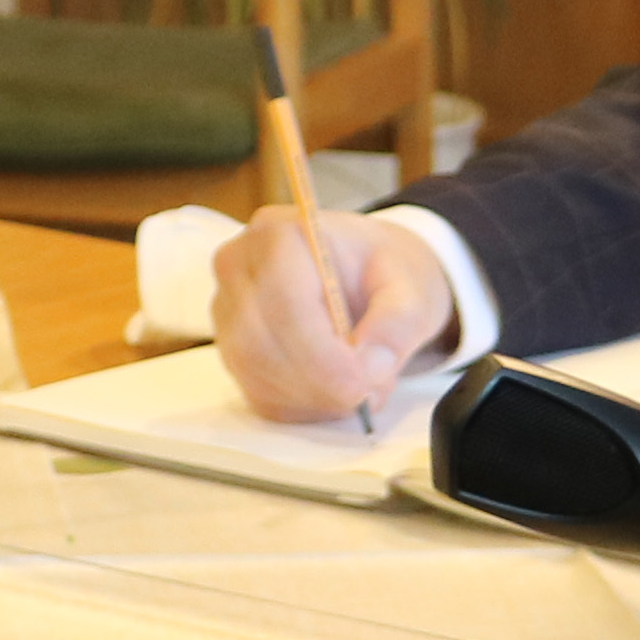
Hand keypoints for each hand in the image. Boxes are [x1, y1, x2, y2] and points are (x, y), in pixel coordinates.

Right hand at [213, 204, 456, 423]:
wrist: (366, 277)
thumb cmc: (382, 272)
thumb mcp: (412, 287)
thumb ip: (400, 322)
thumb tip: (373, 367)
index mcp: (278, 233)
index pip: (284, 303)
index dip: (322, 354)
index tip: (364, 384)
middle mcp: (238, 267)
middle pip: (259, 343)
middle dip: (317, 382)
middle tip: (367, 395)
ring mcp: (228, 311)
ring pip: (254, 373)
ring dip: (311, 397)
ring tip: (361, 388)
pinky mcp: (232, 350)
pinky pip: (258, 393)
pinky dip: (302, 406)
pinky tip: (336, 393)